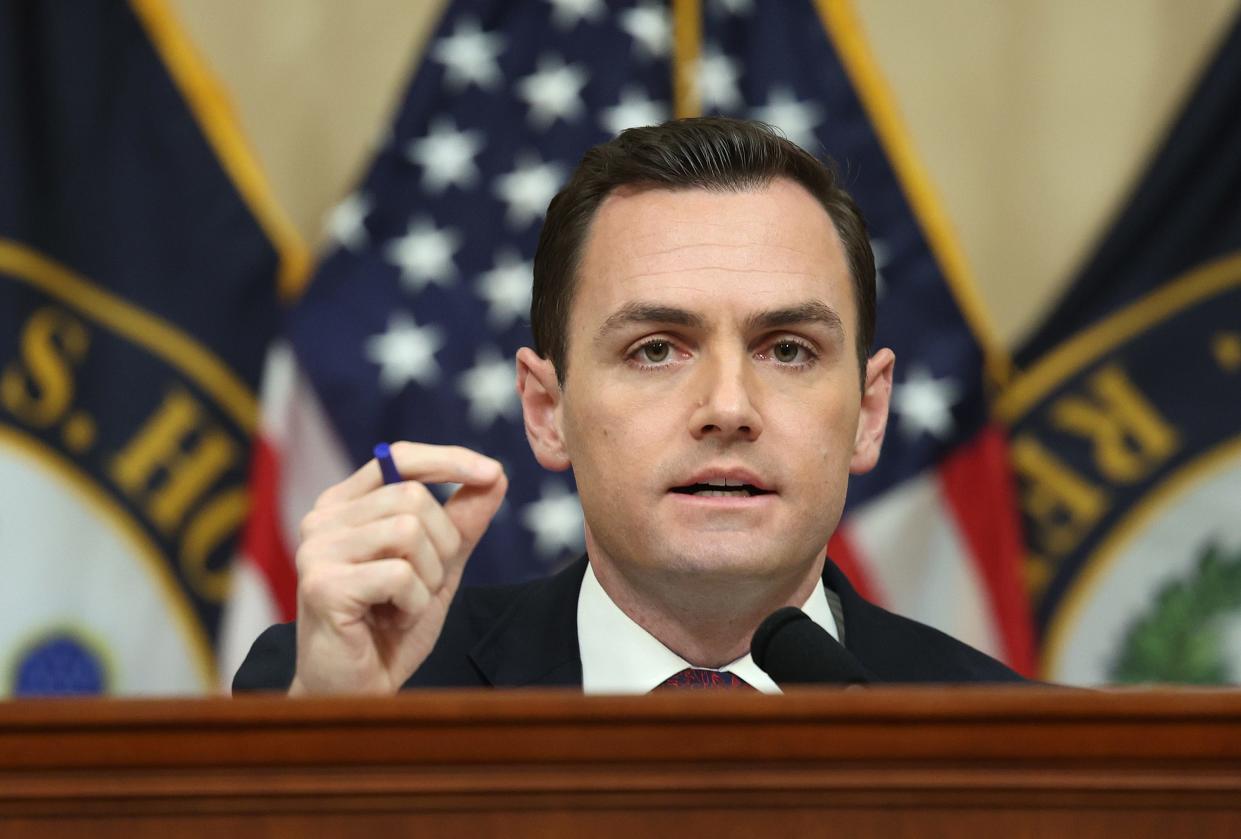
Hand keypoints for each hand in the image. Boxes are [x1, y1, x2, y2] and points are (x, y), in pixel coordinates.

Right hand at [289, 442, 506, 694]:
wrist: (357, 690)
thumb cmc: (390, 627)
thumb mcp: (438, 567)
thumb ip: (462, 522)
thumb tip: (496, 474)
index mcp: (345, 506)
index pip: (399, 458)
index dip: (449, 461)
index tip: (492, 472)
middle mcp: (322, 519)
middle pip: (412, 498)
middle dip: (442, 544)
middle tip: (426, 585)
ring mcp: (317, 550)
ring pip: (408, 530)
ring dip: (428, 577)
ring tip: (405, 605)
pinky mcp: (322, 585)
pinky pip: (399, 575)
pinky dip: (414, 604)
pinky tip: (391, 621)